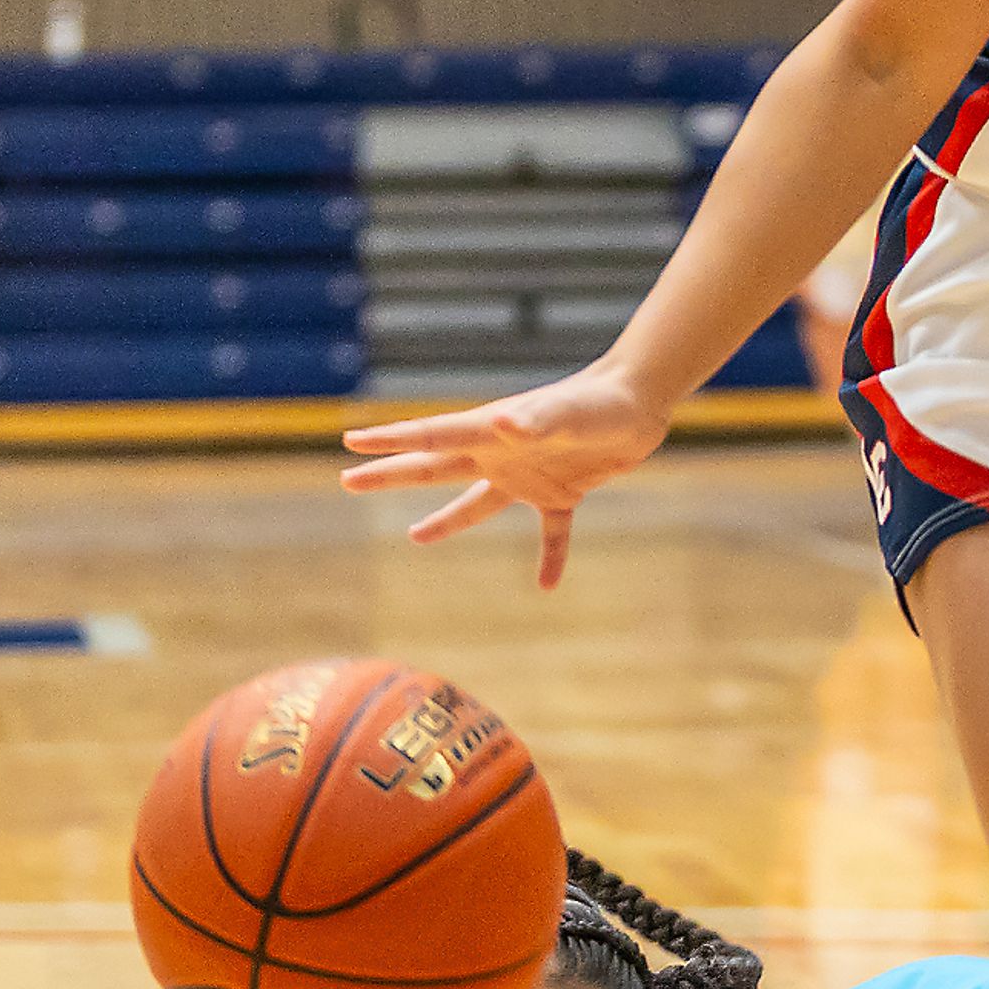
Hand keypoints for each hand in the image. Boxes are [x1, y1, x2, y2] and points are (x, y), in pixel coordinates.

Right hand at [344, 361, 676, 588]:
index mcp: (491, 431)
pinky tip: (545, 586)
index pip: (431, 436)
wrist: (640, 402)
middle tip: (348, 481)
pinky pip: (551, 532)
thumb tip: (501, 423)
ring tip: (415, 537)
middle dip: (391, 475)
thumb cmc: (599, 402)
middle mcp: (500, 453)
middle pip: (435, 467)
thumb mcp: (565, 414)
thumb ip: (534, 421)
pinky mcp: (562, 490)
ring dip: (448, 520)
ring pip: (478, 503)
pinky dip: (549, 557)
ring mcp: (528, 474)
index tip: (350, 443)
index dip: (390, 442)